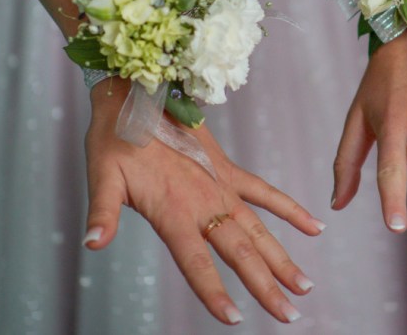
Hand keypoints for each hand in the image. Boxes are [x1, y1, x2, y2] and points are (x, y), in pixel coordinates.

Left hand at [82, 79, 324, 324]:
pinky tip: (315, 227)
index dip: (216, 292)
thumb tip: (92, 245)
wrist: (138, 94)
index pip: (197, 262)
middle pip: (240, 252)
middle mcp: (205, 201)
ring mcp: (222, 185)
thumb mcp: (101, 174)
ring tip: (305, 286)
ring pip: (259, 230)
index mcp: (173, 210)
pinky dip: (290, 210)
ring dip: (283, 259)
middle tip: (290, 315)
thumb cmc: (115, 137)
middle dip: (266, 287)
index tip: (235, 319)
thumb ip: (102, 212)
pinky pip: (265, 193)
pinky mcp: (228, 170)